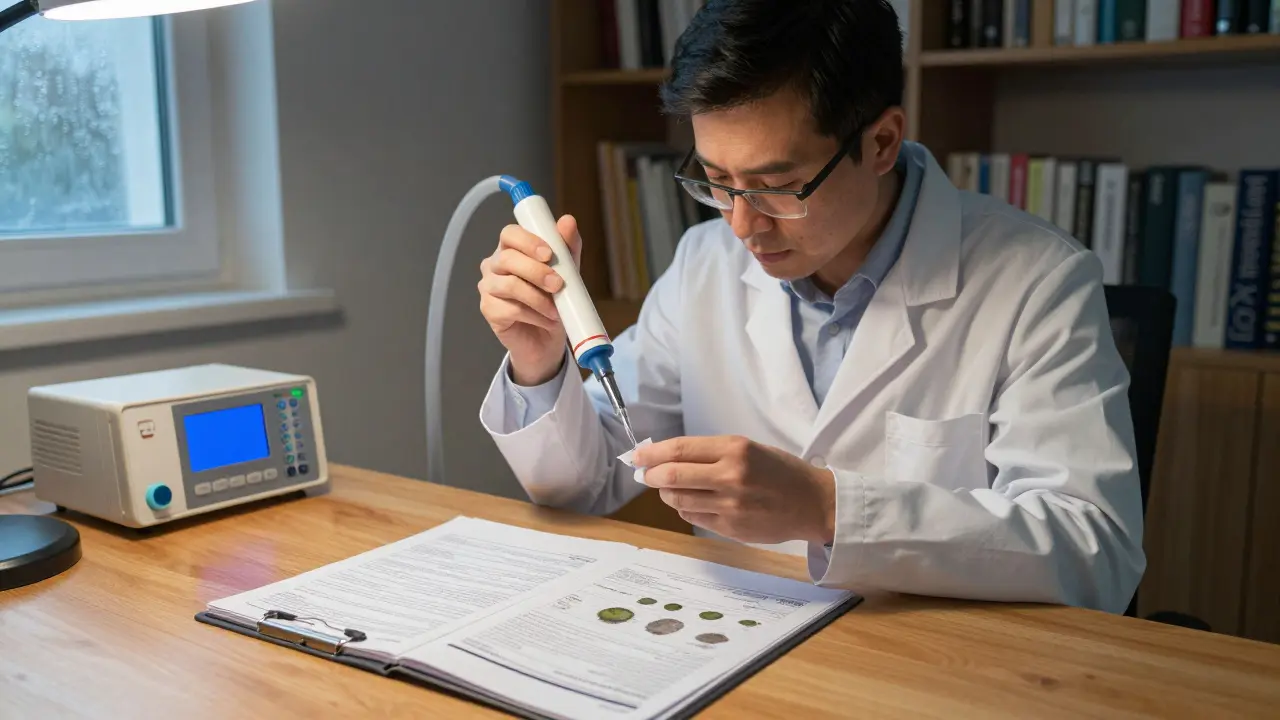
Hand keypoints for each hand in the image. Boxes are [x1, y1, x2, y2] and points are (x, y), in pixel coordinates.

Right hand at [478, 214, 582, 384]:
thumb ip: (567, 248)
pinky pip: (510, 309)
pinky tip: (546, 320)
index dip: (528, 241)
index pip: (509, 234)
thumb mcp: (567, 271)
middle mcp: (495, 265)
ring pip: (510, 286)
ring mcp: (488, 288)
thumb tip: (568, 221)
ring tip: (556, 309)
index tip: (549, 254)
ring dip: (538, 297)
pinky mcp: (489, 311)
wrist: (547, 338)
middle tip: (558, 284)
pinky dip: (534, 315)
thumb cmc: (553, 300)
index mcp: (511, 249)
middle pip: (507, 259)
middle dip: (536, 271)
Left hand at [633, 436, 835, 545]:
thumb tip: (666, 457)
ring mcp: (730, 505)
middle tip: (645, 473)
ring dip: (666, 493)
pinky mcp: (731, 528)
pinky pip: (694, 517)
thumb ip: (710, 453)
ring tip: (669, 488)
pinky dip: (685, 507)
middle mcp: (731, 476)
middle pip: (672, 476)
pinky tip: (692, 502)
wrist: (813, 503)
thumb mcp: (749, 449)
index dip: (652, 453)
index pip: (680, 450)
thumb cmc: (780, 471)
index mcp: (735, 449)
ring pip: (679, 500)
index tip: (637, 455)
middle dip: (650, 475)